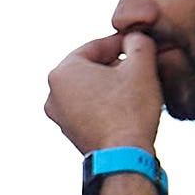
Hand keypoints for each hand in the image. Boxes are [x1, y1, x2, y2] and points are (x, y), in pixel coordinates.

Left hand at [46, 32, 163, 156]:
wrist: (124, 158)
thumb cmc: (130, 110)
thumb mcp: (141, 65)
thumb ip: (139, 41)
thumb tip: (135, 36)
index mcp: (62, 72)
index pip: (96, 46)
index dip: (123, 43)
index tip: (141, 44)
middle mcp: (52, 94)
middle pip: (91, 67)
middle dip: (116, 64)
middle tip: (141, 65)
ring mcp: (58, 116)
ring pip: (91, 88)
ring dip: (112, 83)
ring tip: (136, 85)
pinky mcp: (70, 132)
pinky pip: (89, 107)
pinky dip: (106, 102)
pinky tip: (127, 105)